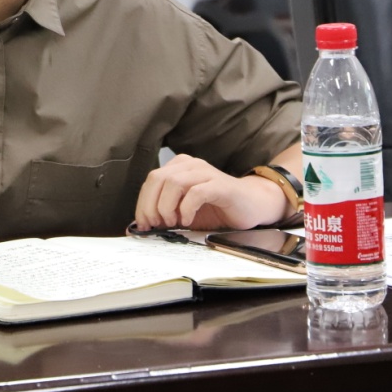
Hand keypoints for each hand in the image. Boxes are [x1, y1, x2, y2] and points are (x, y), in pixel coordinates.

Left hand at [133, 154, 286, 230]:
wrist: (252, 206)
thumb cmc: (217, 210)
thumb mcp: (185, 211)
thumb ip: (165, 213)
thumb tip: (139, 226)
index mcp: (179, 167)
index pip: (151, 180)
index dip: (143, 203)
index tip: (144, 224)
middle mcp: (191, 165)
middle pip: (158, 179)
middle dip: (151, 205)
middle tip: (157, 224)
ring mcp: (206, 173)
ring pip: (174, 183)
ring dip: (167, 206)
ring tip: (173, 222)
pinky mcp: (220, 185)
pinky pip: (196, 192)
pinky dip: (187, 208)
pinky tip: (188, 220)